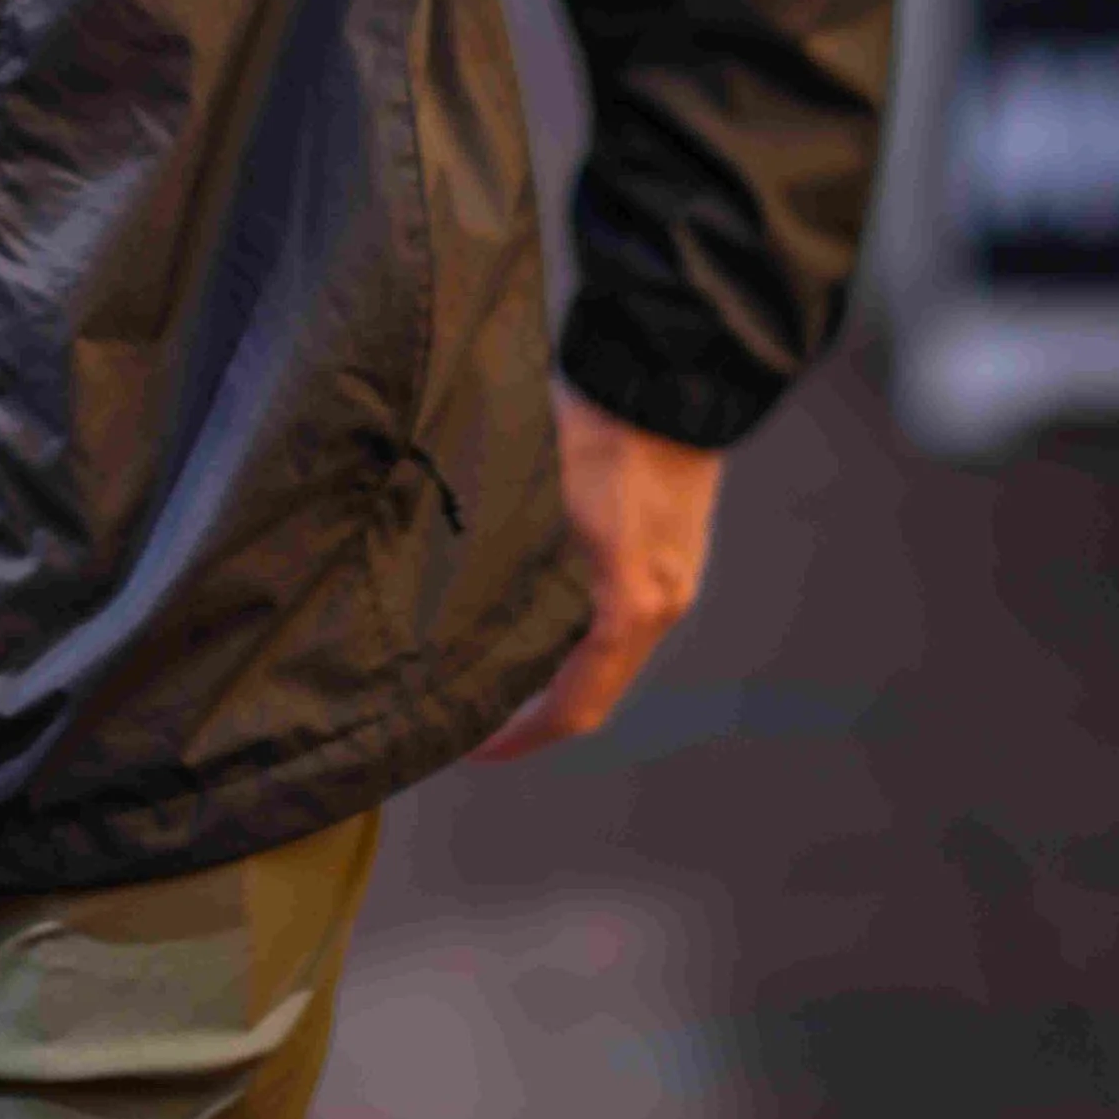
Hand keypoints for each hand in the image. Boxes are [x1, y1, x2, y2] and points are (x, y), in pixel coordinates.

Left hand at [473, 382, 722, 762]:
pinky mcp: (673, 548)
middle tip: (474, 700)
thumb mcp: (532, 496)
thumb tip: (445, 600)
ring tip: (496, 650)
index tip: (474, 747)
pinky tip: (541, 599)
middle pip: (597, 687)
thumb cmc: (597, 424)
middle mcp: (660, 601)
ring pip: (610, 650)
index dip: (520, 736)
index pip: (574, 707)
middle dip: (536, 703)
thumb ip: (503, 557)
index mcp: (626, 602)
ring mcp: (673, 576)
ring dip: (560, 660)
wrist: (667, 371)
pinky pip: (625, 612)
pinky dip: (584, 625)